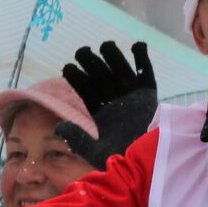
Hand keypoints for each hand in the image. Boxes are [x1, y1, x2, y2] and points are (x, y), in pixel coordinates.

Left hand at [58, 42, 157, 169]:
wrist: (149, 161)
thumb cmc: (123, 158)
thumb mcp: (95, 151)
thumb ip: (78, 139)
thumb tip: (58, 126)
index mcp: (101, 113)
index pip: (86, 91)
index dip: (77, 78)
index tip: (68, 67)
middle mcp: (115, 101)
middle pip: (101, 76)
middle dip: (92, 63)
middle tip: (82, 51)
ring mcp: (132, 96)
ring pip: (120, 71)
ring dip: (114, 57)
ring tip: (106, 45)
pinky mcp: (149, 94)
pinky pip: (145, 72)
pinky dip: (143, 58)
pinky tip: (137, 45)